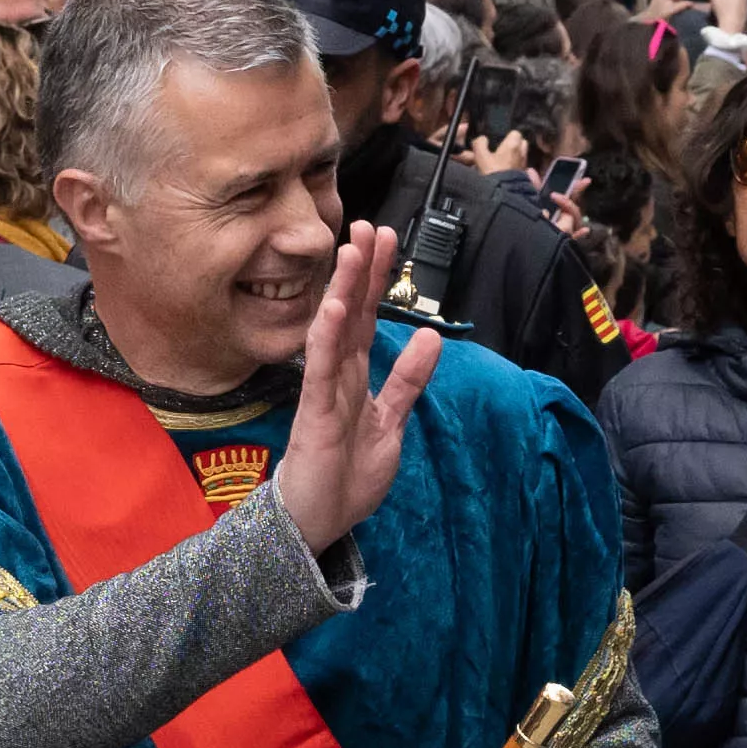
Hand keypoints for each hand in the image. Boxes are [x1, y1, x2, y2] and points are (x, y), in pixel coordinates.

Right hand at [269, 225, 444, 550]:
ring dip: (344, 289)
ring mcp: (324, 392)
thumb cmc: (347, 474)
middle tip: (369, 226)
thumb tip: (431, 338)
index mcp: (356, 376)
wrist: (316, 522)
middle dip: (362, 271)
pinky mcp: (315, 414)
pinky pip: (320, 370)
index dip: (378, 282)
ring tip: (352, 250)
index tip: (387, 241)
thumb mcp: (391, 422)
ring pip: (334, 331)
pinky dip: (325, 337)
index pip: (368, 319)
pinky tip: (332, 306)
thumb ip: (408, 381)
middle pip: (351, 314)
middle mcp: (337, 375)